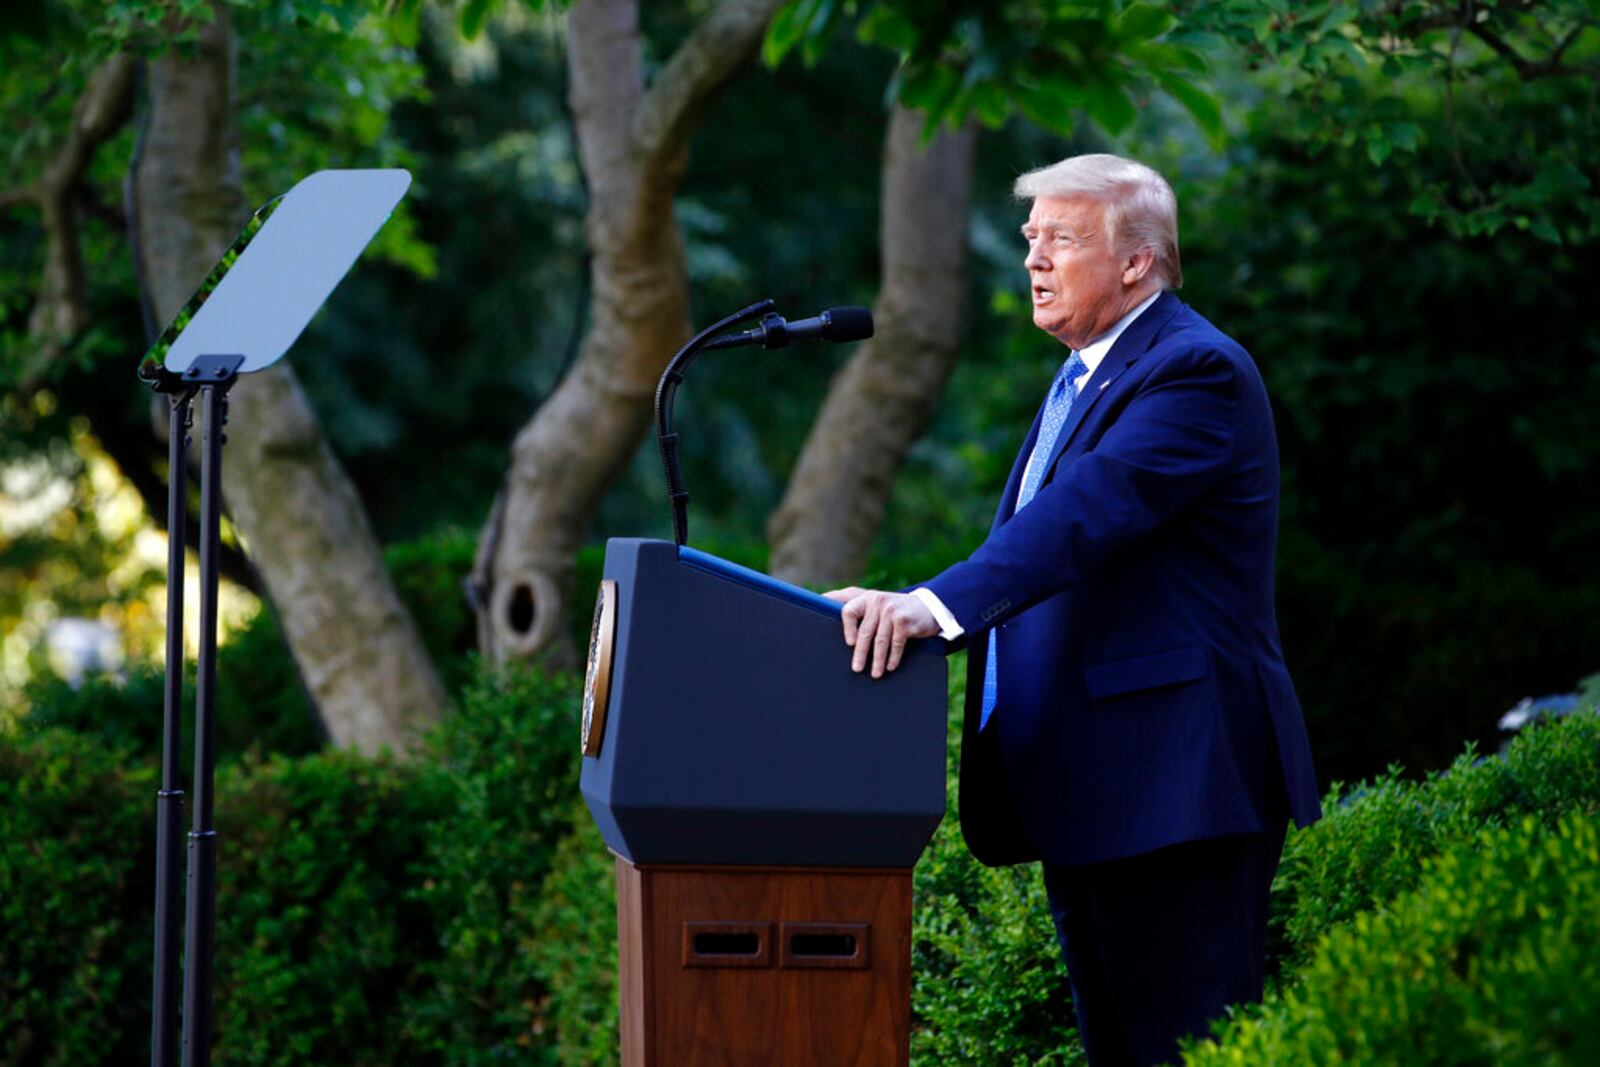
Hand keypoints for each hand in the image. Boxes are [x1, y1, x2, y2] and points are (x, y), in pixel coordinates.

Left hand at [822, 587, 938, 677]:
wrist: (926, 607)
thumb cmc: (892, 608)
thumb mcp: (873, 601)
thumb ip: (851, 600)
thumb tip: (820, 601)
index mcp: (865, 597)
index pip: (848, 610)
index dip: (847, 628)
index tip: (848, 643)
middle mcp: (877, 601)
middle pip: (864, 632)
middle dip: (860, 653)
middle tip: (856, 668)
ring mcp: (891, 610)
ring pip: (880, 641)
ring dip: (877, 660)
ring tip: (874, 674)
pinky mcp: (904, 620)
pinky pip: (896, 643)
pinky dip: (893, 657)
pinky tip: (890, 666)